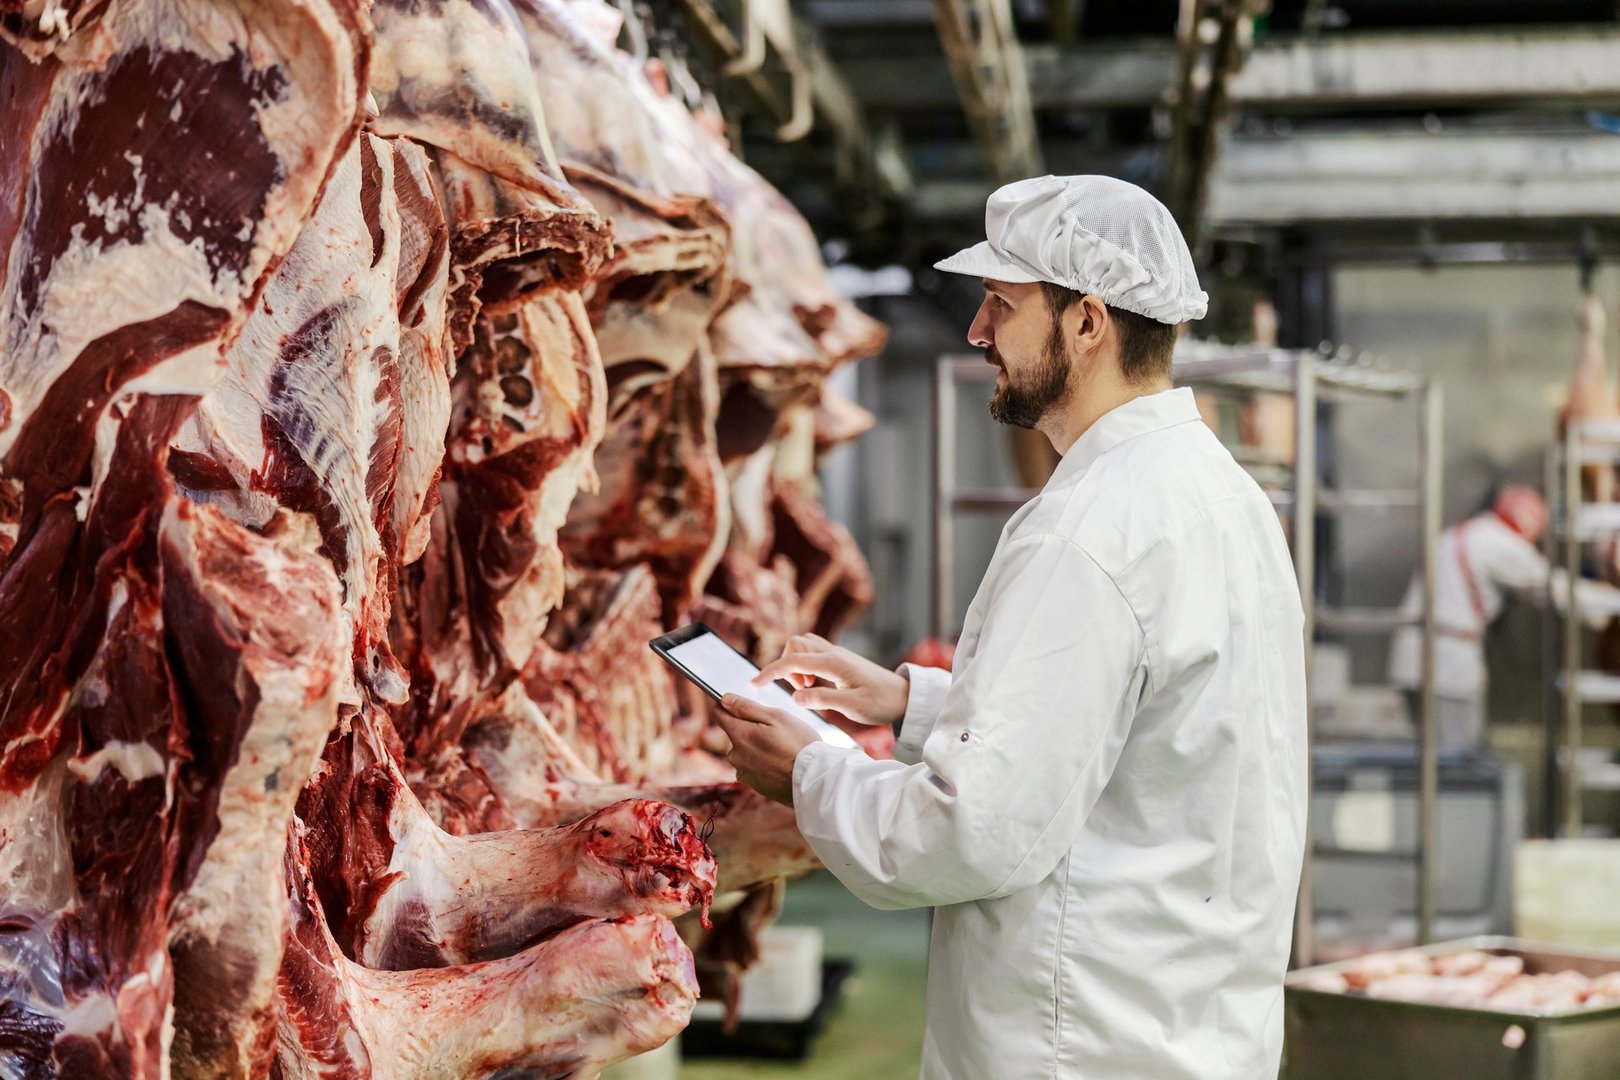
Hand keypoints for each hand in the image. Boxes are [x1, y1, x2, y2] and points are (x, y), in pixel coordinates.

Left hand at [715, 695, 820, 806]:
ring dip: (757, 747)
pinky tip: (782, 762)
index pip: (719, 714)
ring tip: (782, 748)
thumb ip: (746, 707)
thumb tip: (724, 699)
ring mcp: (744, 772)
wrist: (814, 780)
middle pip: (735, 733)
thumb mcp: (776, 717)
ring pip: (745, 751)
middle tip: (776, 730)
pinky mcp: (754, 785)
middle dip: (750, 728)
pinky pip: (753, 767)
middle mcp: (735, 755)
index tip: (737, 703)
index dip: (726, 705)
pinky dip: (763, 763)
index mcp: (739, 735)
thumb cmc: (798, 744)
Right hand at [751, 634, 909, 727]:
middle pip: (794, 644)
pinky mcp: (839, 660)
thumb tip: (795, 696)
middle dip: (786, 666)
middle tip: (800, 690)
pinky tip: (816, 685)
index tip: (753, 685)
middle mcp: (832, 653)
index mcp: (833, 663)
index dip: (769, 672)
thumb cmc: (881, 702)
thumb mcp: (852, 706)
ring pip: (803, 646)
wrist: (903, 696)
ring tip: (808, 689)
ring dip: (796, 665)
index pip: (792, 661)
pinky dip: (805, 666)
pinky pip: (813, 654)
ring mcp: (836, 654)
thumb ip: (823, 699)